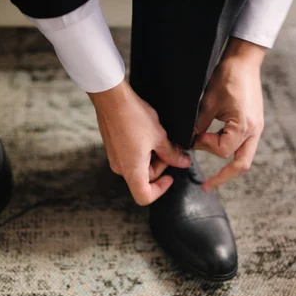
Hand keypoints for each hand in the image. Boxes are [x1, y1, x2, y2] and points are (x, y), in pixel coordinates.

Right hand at [88, 80, 190, 204]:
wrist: (112, 99)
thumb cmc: (134, 117)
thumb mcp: (160, 137)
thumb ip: (172, 154)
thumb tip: (183, 163)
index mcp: (132, 170)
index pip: (144, 196)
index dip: (161, 190)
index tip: (171, 176)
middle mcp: (121, 168)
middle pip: (144, 180)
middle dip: (160, 167)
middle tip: (170, 149)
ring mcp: (115, 158)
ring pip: (138, 168)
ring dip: (152, 158)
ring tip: (159, 138)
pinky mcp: (113, 148)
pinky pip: (130, 158)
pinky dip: (142, 152)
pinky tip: (149, 135)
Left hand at [194, 38, 266, 191]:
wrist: (244, 60)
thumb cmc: (227, 77)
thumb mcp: (208, 103)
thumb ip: (199, 126)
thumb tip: (189, 143)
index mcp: (244, 126)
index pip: (223, 150)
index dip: (206, 146)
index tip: (195, 137)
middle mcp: (254, 130)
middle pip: (241, 164)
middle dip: (223, 176)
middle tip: (206, 186)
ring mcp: (256, 128)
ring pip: (243, 157)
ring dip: (226, 162)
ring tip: (211, 170)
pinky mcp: (253, 124)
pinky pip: (243, 145)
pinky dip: (230, 150)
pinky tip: (216, 148)